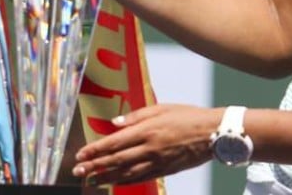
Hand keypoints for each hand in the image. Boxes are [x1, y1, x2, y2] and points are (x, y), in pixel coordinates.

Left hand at [72, 104, 219, 184]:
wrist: (213, 133)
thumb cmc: (187, 116)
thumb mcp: (161, 108)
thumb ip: (136, 116)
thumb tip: (114, 123)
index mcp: (147, 130)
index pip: (114, 142)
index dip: (95, 150)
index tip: (81, 154)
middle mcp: (149, 148)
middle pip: (116, 160)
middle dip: (95, 166)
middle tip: (78, 171)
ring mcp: (157, 161)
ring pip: (126, 172)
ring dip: (106, 177)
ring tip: (91, 181)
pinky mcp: (165, 170)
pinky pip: (141, 178)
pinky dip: (126, 181)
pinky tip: (116, 182)